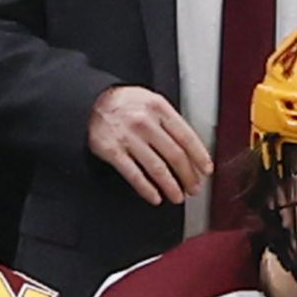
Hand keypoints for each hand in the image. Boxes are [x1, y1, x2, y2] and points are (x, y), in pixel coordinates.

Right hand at [88, 86, 212, 204]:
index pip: (186, 136)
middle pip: (174, 155)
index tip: (205, 170)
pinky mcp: (112, 151)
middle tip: (193, 188)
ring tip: (178, 196)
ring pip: (157, 168)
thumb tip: (190, 147)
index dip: (199, 157)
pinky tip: (155, 196)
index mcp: (159, 108)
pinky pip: (134, 174)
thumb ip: (169, 120)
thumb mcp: (150, 100)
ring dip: (171, 186)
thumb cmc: (124, 103)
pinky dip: (146, 189)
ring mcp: (128, 137)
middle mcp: (145, 122)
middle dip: (188, 176)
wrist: (90, 102)